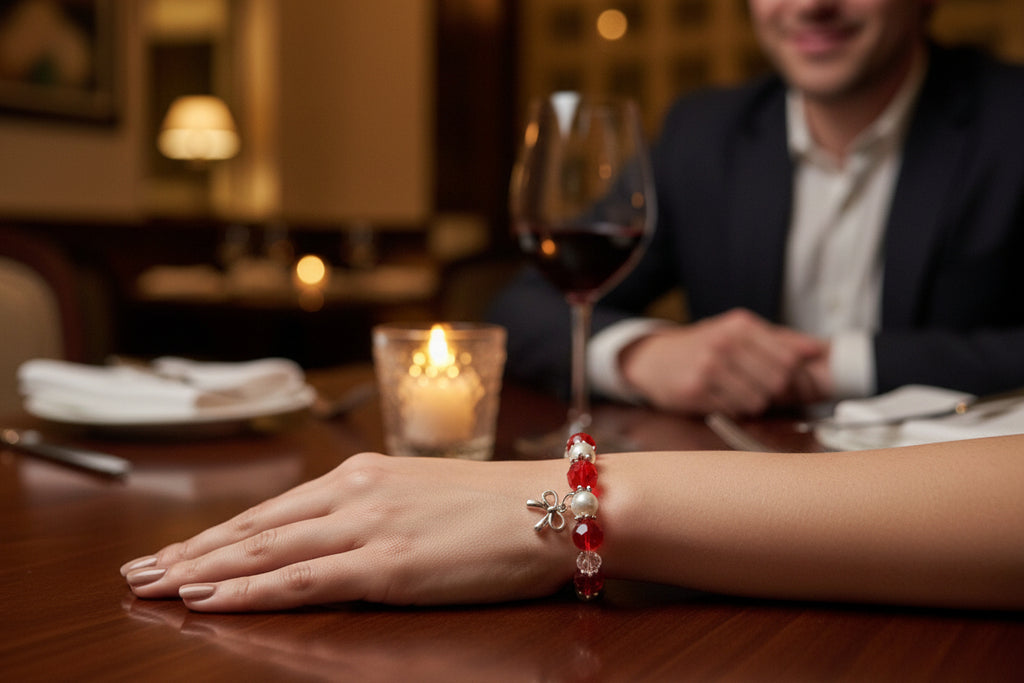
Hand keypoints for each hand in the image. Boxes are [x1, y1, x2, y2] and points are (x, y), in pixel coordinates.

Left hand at [121, 454, 571, 610]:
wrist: (556, 503)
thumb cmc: (500, 504)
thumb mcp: (426, 495)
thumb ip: (377, 509)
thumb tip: (338, 532)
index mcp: (364, 474)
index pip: (274, 509)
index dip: (218, 533)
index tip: (176, 549)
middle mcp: (355, 493)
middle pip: (255, 528)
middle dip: (192, 552)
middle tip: (138, 571)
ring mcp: (368, 527)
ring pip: (264, 552)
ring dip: (204, 571)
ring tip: (154, 587)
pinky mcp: (387, 563)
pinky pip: (301, 580)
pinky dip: (248, 592)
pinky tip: (210, 600)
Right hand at [619, 308, 828, 415]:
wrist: (653, 359)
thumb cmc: (702, 345)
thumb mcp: (737, 332)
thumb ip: (780, 339)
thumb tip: (819, 349)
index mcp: (740, 325)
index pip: (790, 357)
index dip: (794, 374)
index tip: (785, 378)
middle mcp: (724, 343)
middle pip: (777, 380)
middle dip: (774, 390)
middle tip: (760, 388)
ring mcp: (708, 367)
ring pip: (758, 399)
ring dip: (754, 402)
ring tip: (738, 392)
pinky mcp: (695, 391)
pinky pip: (734, 410)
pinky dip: (733, 408)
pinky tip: (720, 397)